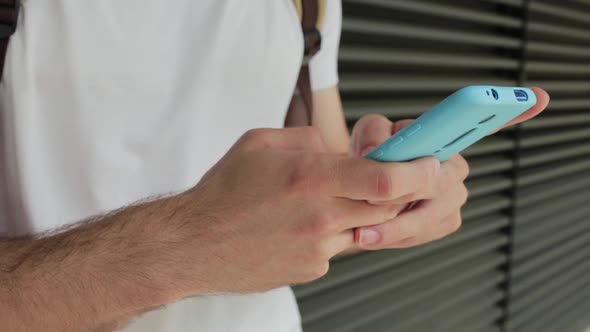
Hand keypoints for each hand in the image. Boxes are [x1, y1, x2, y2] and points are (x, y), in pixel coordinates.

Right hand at [167, 127, 441, 293]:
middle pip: (388, 208)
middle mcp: (320, 216)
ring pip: (367, 228)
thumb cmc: (223, 192)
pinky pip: (341, 247)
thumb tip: (339, 150)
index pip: (386, 180)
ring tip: (325, 199)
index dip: (419, 172)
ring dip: (363, 212)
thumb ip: (310, 140)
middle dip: (400, 191)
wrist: (192, 244)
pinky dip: (336, 231)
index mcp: (311, 178)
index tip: (432, 164)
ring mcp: (318, 248)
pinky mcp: (312, 269)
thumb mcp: (262, 143)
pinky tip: (303, 224)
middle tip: (393, 177)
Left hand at [347, 87, 548, 249]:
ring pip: (432, 213)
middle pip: (444, 179)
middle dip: (406, 191)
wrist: (358, 191)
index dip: (512, 109)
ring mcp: (453, 197)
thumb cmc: (369, 157)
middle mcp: (456, 165)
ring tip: (365, 231)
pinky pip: (425, 233)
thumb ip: (373, 134)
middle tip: (372, 200)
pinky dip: (398, 236)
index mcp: (444, 135)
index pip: (480, 120)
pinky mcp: (444, 222)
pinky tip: (375, 234)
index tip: (538, 97)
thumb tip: (379, 150)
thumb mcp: (367, 135)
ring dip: (396, 223)